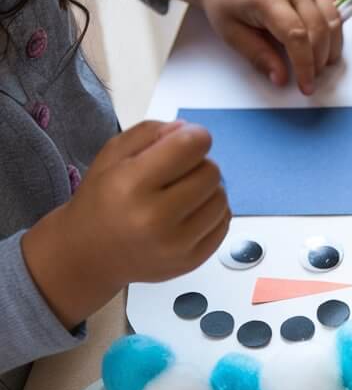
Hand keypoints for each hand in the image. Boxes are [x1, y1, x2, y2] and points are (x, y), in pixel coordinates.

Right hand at [23, 121, 229, 327]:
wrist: (90, 255)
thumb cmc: (103, 200)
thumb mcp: (112, 155)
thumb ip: (149, 133)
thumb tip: (188, 129)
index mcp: (132, 184)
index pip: (190, 146)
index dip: (195, 135)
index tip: (187, 140)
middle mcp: (155, 217)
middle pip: (211, 172)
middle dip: (200, 164)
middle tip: (180, 172)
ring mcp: (177, 244)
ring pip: (222, 198)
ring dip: (209, 189)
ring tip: (184, 193)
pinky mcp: (192, 261)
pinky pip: (224, 223)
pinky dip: (213, 212)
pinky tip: (190, 213)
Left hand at [196, 0, 341, 95]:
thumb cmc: (225, 2)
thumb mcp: (232, 34)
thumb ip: (259, 56)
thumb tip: (282, 79)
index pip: (296, 36)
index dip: (304, 65)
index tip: (306, 87)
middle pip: (318, 31)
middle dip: (318, 62)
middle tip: (309, 80)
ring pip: (331, 24)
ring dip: (329, 51)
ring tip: (317, 67)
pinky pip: (333, 16)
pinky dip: (333, 37)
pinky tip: (323, 51)